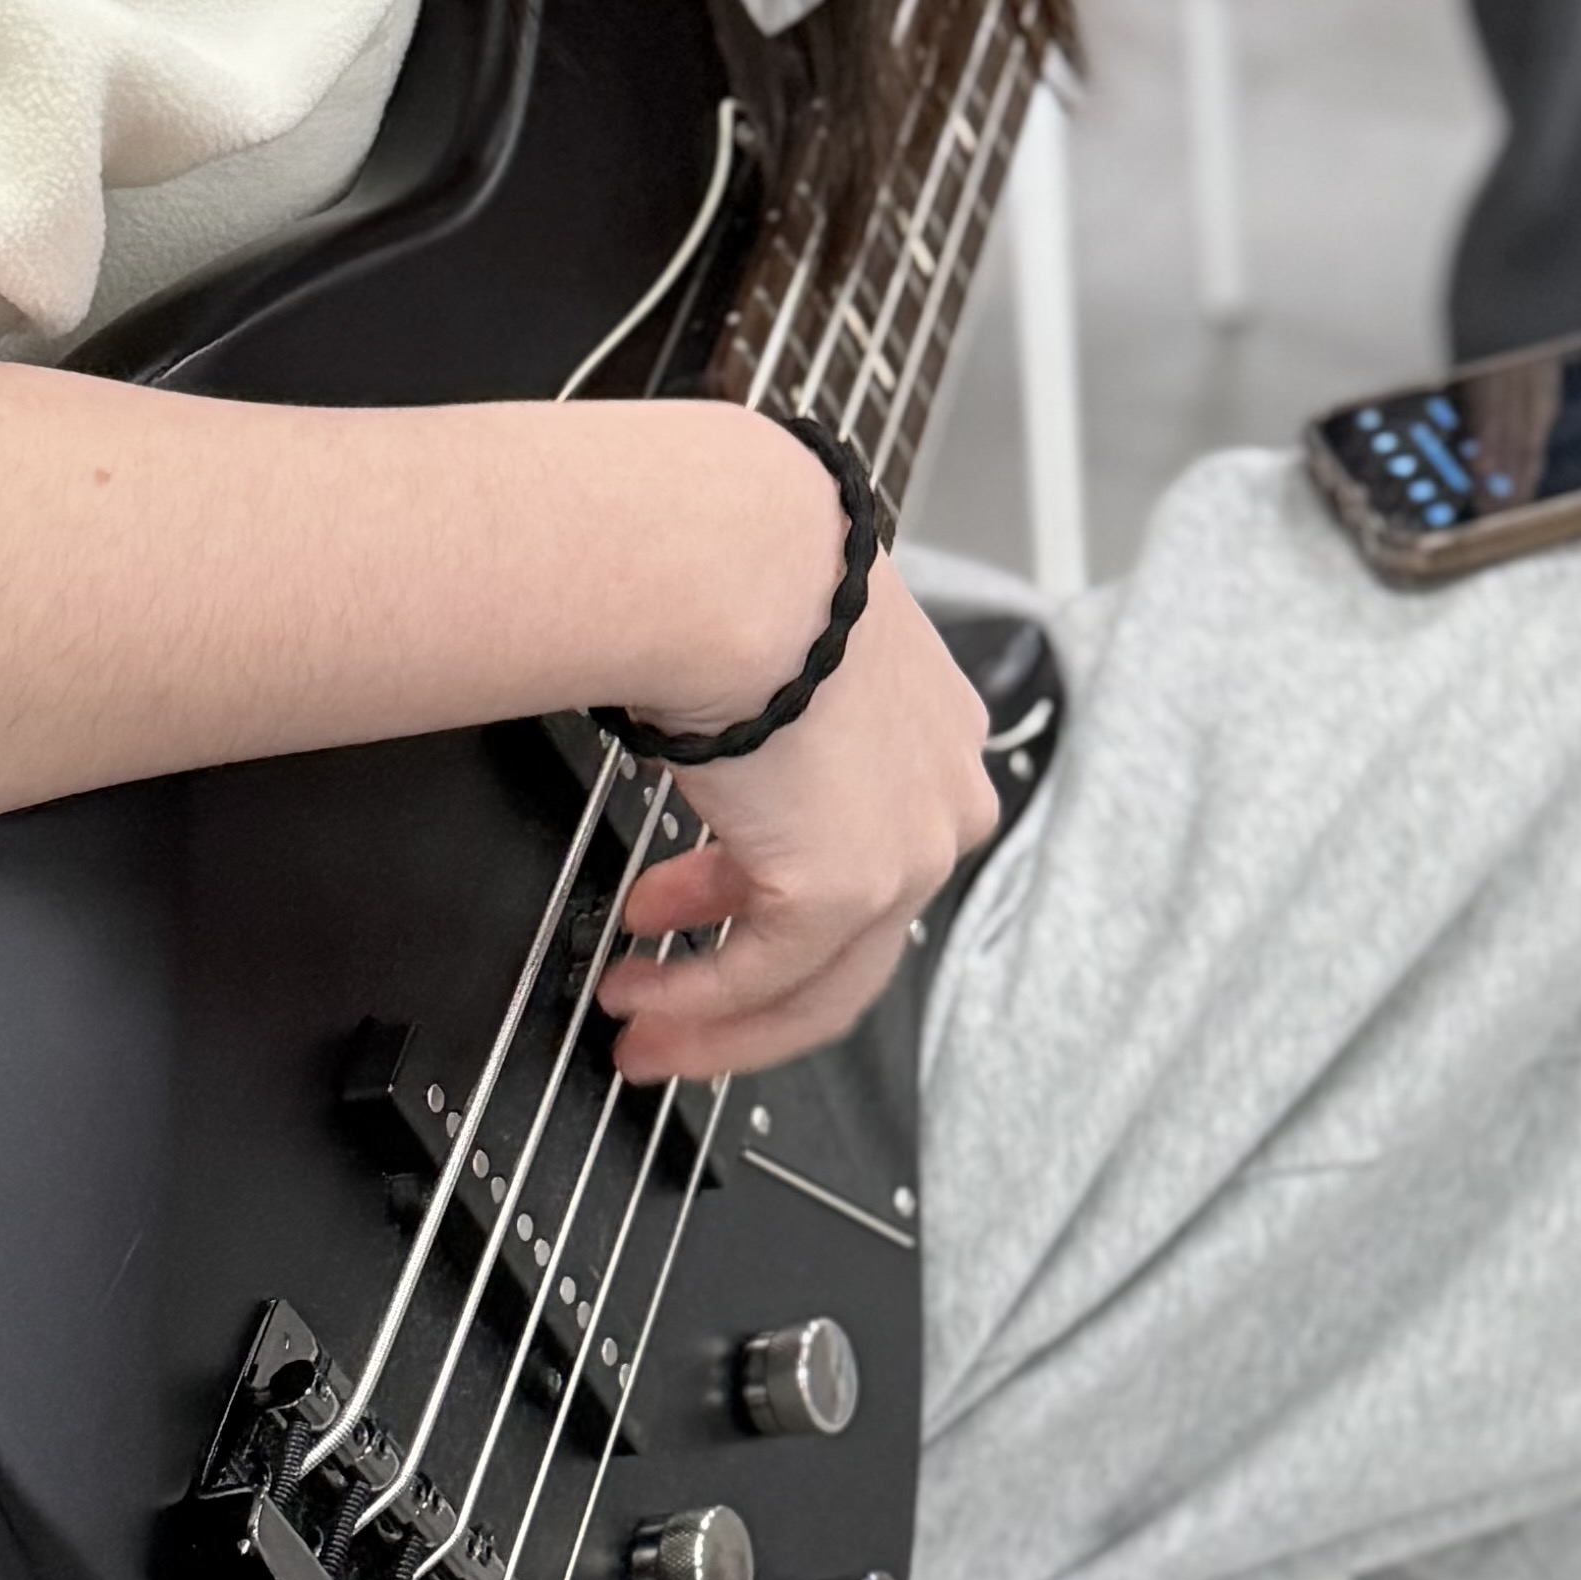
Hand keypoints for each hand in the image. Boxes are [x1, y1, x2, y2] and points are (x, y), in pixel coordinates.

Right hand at [596, 555, 999, 1080]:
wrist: (732, 568)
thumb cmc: (735, 573)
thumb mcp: (773, 652)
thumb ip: (767, 720)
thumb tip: (700, 733)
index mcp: (936, 730)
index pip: (870, 843)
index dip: (771, 886)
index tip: (699, 905)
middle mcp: (943, 797)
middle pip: (856, 937)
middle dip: (749, 978)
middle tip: (669, 991)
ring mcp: (908, 850)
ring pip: (819, 979)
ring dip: (718, 1011)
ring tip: (638, 1010)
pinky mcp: (848, 887)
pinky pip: (761, 974)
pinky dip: (695, 999)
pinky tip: (637, 990)